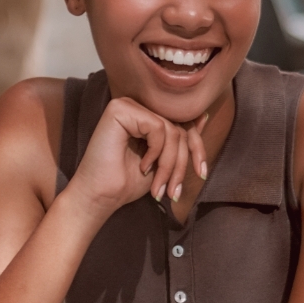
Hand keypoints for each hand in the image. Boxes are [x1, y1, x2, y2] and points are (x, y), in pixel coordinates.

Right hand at [62, 96, 208, 218]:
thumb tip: (203, 115)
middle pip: (179, 128)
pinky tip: (143, 166)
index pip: (182, 124)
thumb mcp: (163, 161)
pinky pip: (157, 127)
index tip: (201, 173)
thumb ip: (180, 138)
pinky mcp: (120, 109)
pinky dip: (156, 152)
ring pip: (171, 130)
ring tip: (159, 186)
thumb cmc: (127, 182)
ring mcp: (127, 105)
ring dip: (170, 164)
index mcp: (143, 116)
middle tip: (174, 191)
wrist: (101, 197)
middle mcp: (135, 106)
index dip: (197, 148)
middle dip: (181, 163)